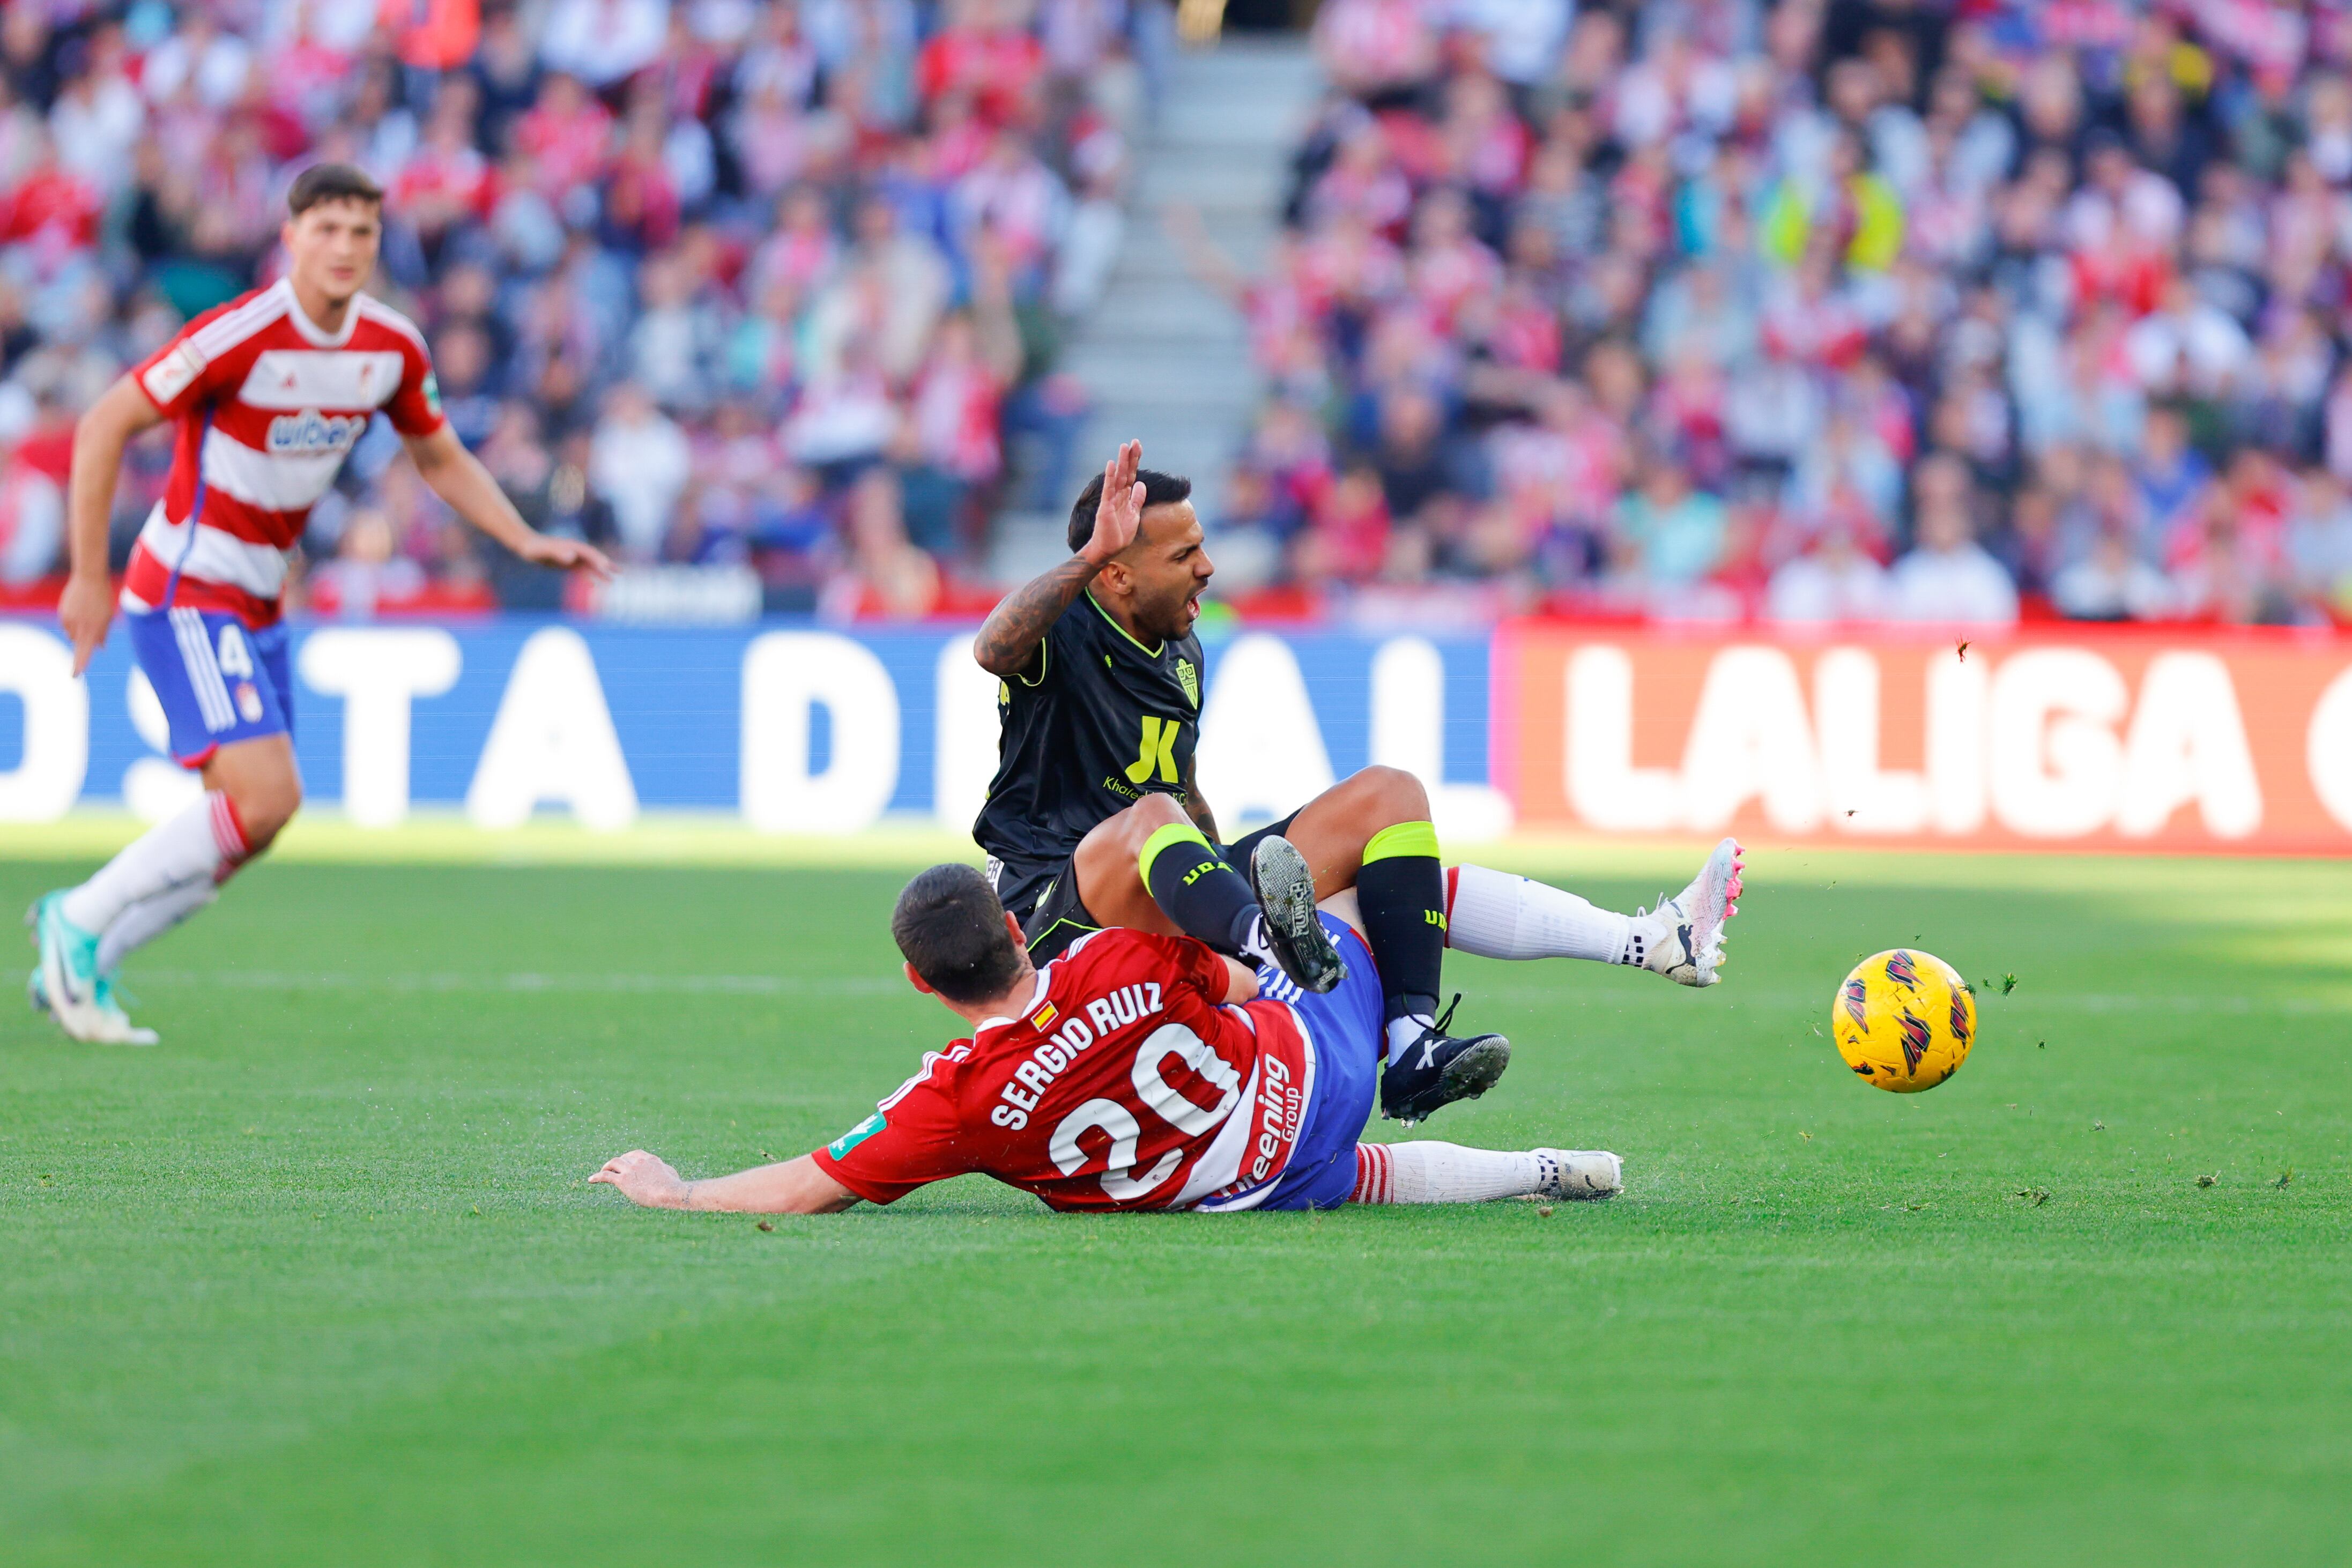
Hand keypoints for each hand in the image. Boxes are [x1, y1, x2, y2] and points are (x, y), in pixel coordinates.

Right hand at [59, 573, 114, 675]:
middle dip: (84, 639)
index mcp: (92, 629)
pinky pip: (66, 624)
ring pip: (71, 634)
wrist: (89, 578)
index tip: (74, 675)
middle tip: (93, 623)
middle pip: (78, 643)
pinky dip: (72, 621)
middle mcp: (78, 626)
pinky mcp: (62, 613)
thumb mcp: (108, 616)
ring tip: (87, 612)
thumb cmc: (103, 598)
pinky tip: (79, 608)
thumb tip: (100, 647)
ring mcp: (68, 620)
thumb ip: (103, 633)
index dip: (79, 664)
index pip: (84, 651)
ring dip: (78, 629)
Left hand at [517, 533, 614, 579]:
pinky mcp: (566, 564)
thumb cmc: (534, 548)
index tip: (607, 566)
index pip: (589, 554)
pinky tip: (593, 586)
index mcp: (572, 547)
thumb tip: (572, 556)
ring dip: (601, 573)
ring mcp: (571, 558)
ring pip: (589, 567)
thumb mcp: (544, 550)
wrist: (525, 545)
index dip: (598, 559)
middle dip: (607, 566)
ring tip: (612, 582)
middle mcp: (574, 552)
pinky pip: (580, 572)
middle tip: (620, 572)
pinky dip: (588, 578)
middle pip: (594, 559)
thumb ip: (558, 552)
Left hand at [591, 1149, 691, 1208]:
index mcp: (650, 1159)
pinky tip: (591, 1180)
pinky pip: (606, 1176)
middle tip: (612, 1169)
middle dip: (617, 1163)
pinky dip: (597, 1177)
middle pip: (623, 1158)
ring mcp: (630, 1170)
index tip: (625, 1162)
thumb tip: (668, 1172)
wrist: (668, 1191)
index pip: (635, 1154)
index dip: (628, 1158)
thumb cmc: (673, 1185)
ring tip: (601, 1172)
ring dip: (606, 1167)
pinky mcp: (623, 1180)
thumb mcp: (671, 1173)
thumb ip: (666, 1170)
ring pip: (613, 1163)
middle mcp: (638, 1161)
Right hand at [1079, 440, 1144, 565]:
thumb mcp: (1134, 514)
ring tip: (1124, 446)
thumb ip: (1137, 499)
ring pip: (1117, 477)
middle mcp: (1117, 495)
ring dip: (1121, 462)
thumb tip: (1141, 484)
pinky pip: (1108, 489)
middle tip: (1134, 441)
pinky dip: (1109, 477)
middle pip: (1125, 472)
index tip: (1138, 446)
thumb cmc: (1119, 534)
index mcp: (1125, 496)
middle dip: (1130, 457)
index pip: (1131, 475)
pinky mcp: (1105, 507)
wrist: (1108, 549)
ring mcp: (1111, 500)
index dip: (1135, 461)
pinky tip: (1111, 465)